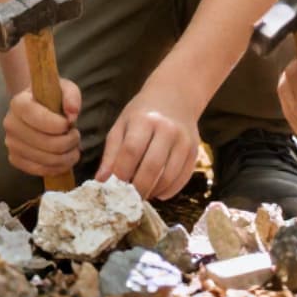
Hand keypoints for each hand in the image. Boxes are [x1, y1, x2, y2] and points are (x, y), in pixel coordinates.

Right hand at [4, 77, 81, 178]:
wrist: (37, 108)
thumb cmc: (51, 97)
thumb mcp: (65, 88)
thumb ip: (71, 96)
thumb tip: (72, 114)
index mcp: (19, 103)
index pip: (35, 117)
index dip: (56, 124)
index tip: (69, 123)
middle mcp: (10, 124)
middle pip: (44, 142)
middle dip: (68, 142)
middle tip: (76, 136)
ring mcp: (11, 143)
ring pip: (44, 159)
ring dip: (66, 156)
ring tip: (73, 147)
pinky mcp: (15, 159)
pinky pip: (39, 170)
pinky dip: (57, 168)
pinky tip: (65, 159)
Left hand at [95, 86, 199, 200]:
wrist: (175, 97)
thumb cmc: (142, 113)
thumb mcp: (122, 125)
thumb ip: (111, 153)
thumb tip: (101, 181)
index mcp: (144, 120)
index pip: (131, 151)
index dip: (120, 174)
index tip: (112, 188)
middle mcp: (167, 129)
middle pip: (151, 167)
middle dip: (137, 189)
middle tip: (127, 199)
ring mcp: (184, 140)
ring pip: (168, 176)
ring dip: (153, 192)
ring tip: (141, 195)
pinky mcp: (194, 151)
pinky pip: (182, 179)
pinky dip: (168, 191)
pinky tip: (157, 191)